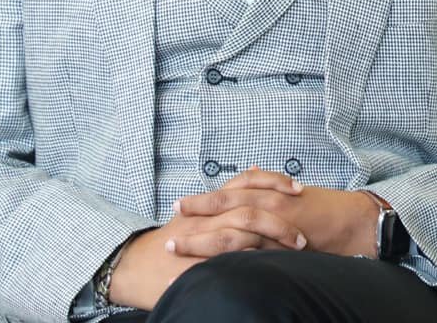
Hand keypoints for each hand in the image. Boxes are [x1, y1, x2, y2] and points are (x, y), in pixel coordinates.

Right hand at [109, 173, 307, 310]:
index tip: (298, 188)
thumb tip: (253, 170)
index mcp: (211, 203)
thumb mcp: (196, 215)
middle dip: (281, 219)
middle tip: (301, 234)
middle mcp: (207, 215)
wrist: (134, 266)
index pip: (247, 182)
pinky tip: (269, 266)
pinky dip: (250, 260)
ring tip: (296, 251)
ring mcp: (203, 238)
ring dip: (273, 240)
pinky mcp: (198, 263)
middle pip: (251, 207)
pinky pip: (228, 258)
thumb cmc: (170, 241)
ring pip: (243, 231)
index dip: (274, 182)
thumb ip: (223, 197)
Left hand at [174, 168, 380, 258]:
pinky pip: (252, 252)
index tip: (178, 206)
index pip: (228, 192)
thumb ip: (269, 186)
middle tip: (171, 219)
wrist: (353, 220)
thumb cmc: (323, 208)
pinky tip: (212, 268)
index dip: (203, 199)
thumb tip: (251, 171)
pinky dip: (230, 259)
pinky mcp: (284, 244)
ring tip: (179, 245)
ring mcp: (275, 222)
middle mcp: (269, 201)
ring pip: (232, 227)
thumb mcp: (292, 193)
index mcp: (268, 192)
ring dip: (203, 238)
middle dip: (196, 213)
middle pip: (224, 205)